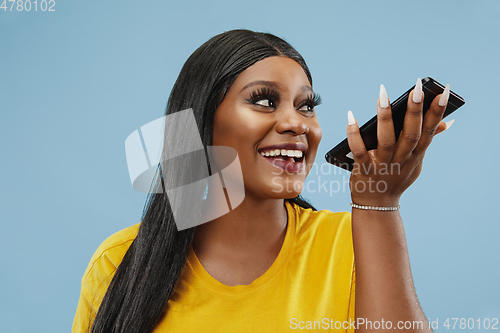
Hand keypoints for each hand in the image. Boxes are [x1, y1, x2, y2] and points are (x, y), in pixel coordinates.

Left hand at [346, 79, 452, 206]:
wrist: (377, 205)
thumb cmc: (395, 177)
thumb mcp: (415, 162)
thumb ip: (426, 141)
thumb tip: (446, 122)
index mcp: (415, 156)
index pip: (429, 132)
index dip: (437, 113)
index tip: (444, 92)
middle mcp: (401, 160)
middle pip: (410, 135)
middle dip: (415, 112)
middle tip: (417, 89)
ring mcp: (382, 166)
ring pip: (386, 140)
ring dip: (385, 118)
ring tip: (383, 95)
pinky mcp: (364, 170)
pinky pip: (358, 151)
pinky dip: (354, 135)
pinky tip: (351, 117)